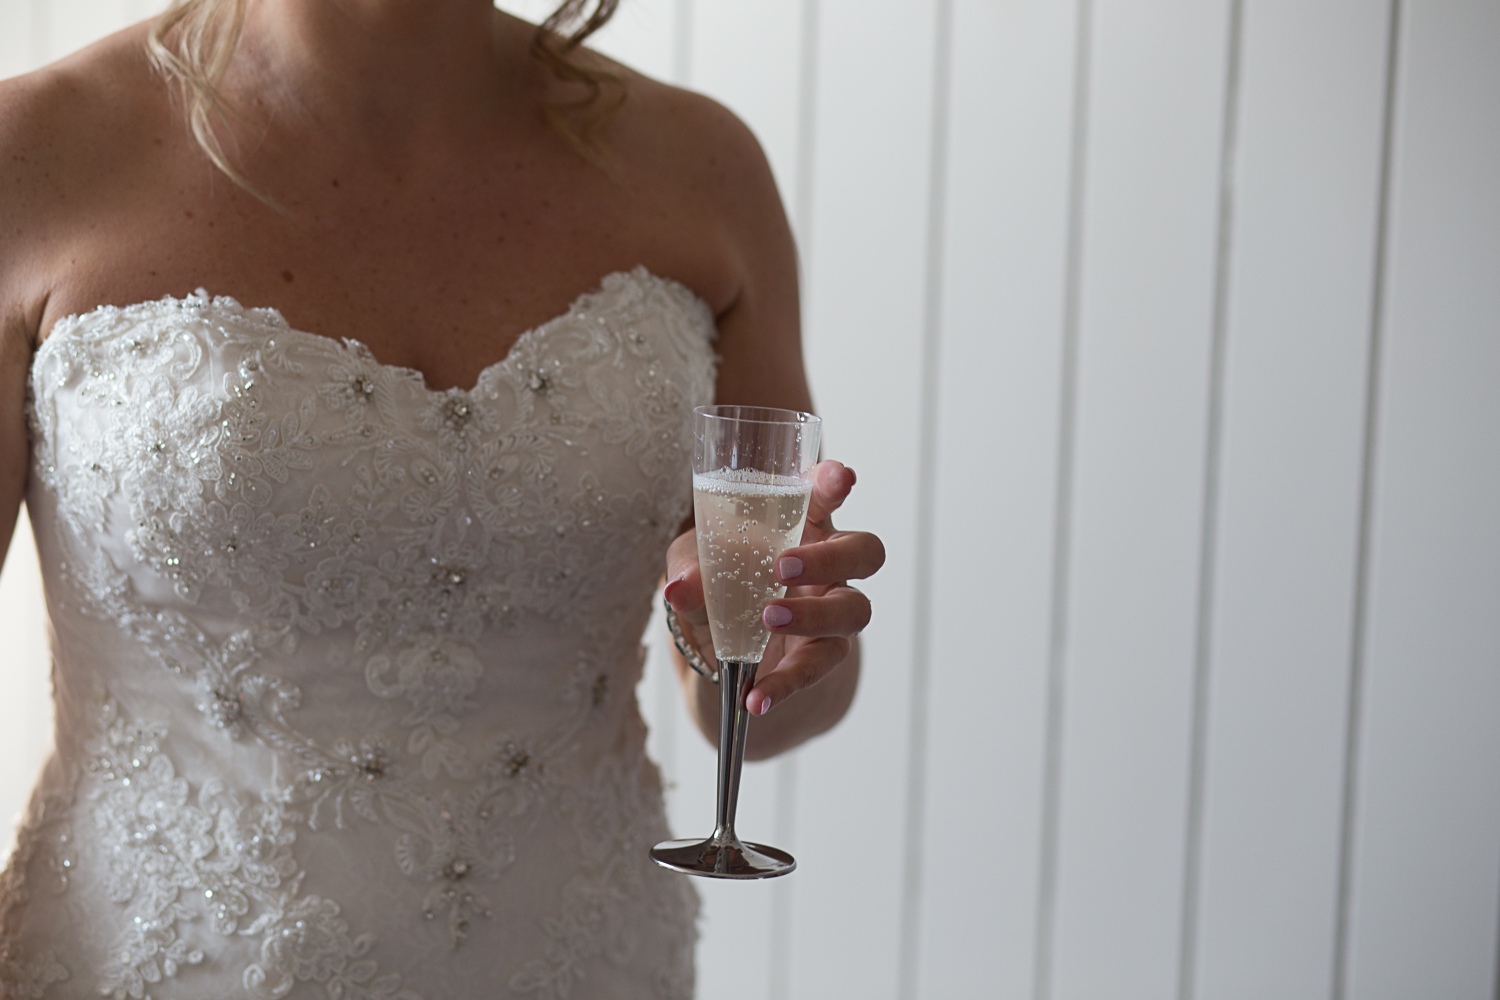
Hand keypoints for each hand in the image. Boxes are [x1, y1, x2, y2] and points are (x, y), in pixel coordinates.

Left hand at [664, 460, 884, 716]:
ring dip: (813, 615)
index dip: (836, 483)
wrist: (724, 644)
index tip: (840, 478)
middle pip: (864, 551)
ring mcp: (834, 608)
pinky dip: (785, 683)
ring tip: (768, 619)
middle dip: (830, 557)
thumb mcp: (695, 566)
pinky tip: (757, 697)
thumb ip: (691, 570)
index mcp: (803, 521)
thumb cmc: (718, 578)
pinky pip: (818, 667)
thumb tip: (678, 588)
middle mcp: (830, 562)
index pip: (827, 493)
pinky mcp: (824, 653)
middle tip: (784, 566)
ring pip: (854, 610)